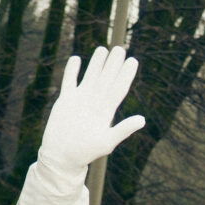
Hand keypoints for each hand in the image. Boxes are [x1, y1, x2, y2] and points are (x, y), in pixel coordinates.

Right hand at [40, 47, 144, 173]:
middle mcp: (95, 102)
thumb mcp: (108, 142)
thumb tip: (142, 119)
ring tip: (102, 49)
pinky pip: (70, 81)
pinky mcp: (65, 101)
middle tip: (120, 48)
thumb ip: (124, 129)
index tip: (133, 60)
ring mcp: (80, 100)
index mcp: (106, 111)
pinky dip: (72, 70)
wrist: (62, 157)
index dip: (126, 74)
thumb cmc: (86, 152)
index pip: (119, 88)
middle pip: (106, 79)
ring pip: (90, 76)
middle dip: (113, 64)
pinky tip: (77, 59)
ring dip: (96, 64)